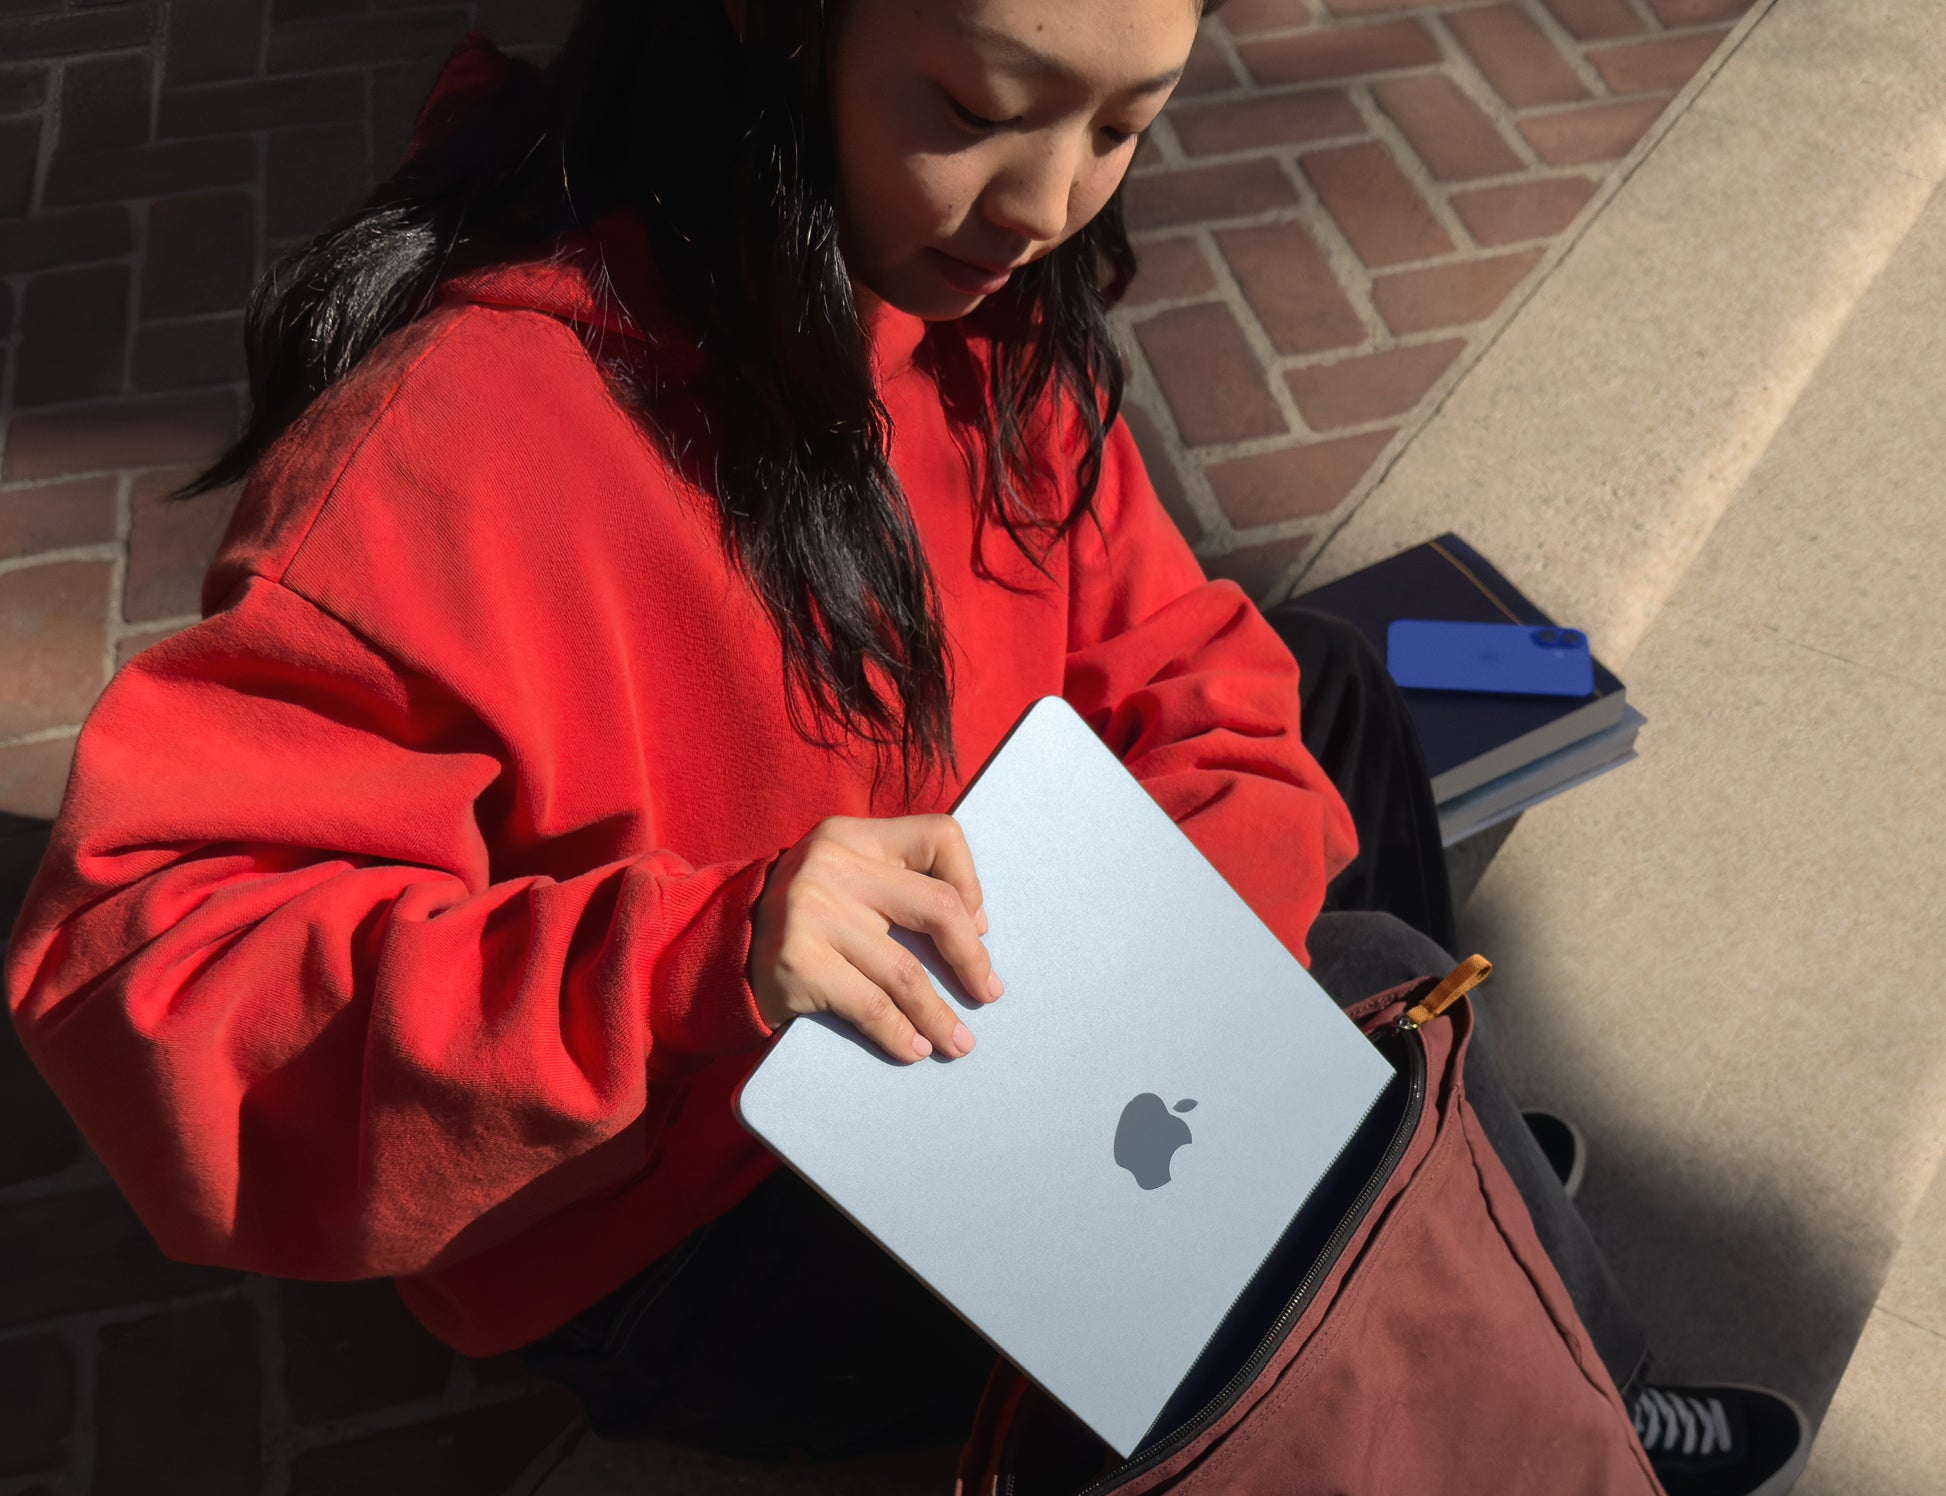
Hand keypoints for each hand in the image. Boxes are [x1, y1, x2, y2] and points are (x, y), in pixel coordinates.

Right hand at [746, 814, 1003, 1062]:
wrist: (718, 948)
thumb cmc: (805, 918)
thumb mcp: (843, 877)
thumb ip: (896, 883)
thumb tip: (976, 927)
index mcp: (852, 836)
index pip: (938, 836)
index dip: (970, 883)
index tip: (977, 926)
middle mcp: (832, 864)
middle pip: (935, 908)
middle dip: (971, 959)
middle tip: (987, 993)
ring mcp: (812, 914)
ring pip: (906, 973)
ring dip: (940, 1016)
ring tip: (959, 1041)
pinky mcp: (799, 963)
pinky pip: (871, 1007)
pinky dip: (901, 1035)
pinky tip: (915, 1049)